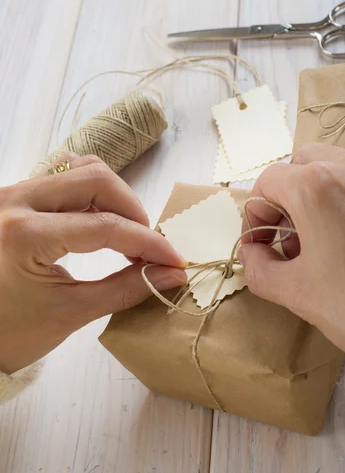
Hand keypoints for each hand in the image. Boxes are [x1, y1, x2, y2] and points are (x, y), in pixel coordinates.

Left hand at [0, 154, 186, 373]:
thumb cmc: (12, 331)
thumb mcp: (72, 313)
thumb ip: (127, 288)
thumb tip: (172, 273)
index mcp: (25, 235)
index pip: (105, 226)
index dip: (148, 242)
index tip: (174, 259)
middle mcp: (16, 201)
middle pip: (96, 178)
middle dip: (133, 211)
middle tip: (146, 246)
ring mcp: (13, 192)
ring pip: (81, 168)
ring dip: (113, 196)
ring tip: (124, 231)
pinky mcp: (16, 194)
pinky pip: (63, 174)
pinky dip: (91, 190)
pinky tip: (99, 217)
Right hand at [239, 144, 344, 355]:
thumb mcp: (296, 291)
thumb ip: (259, 267)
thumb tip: (253, 253)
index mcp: (315, 187)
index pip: (268, 183)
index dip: (256, 214)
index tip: (259, 242)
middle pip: (302, 165)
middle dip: (288, 197)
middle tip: (290, 236)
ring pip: (338, 166)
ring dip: (320, 194)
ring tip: (325, 237)